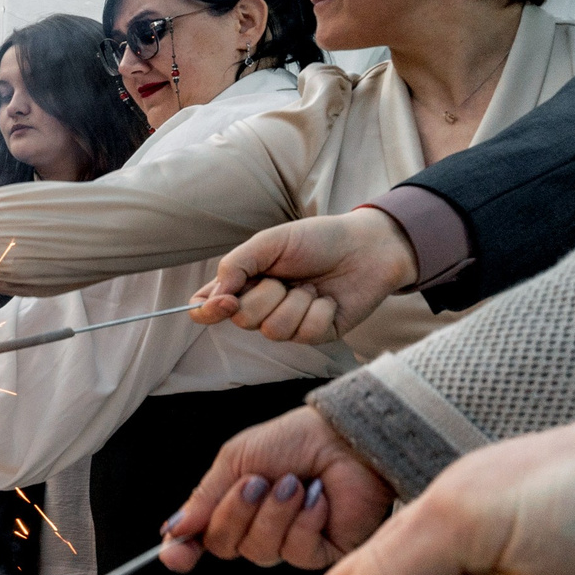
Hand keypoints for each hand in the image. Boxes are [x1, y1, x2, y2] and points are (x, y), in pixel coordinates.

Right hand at [159, 405, 392, 572]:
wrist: (345, 438)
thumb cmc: (294, 440)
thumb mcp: (235, 461)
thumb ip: (203, 498)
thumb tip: (173, 529)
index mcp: (232, 506)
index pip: (200, 539)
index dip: (183, 550)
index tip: (175, 555)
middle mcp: (257, 528)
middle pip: (224, 546)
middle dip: (236, 512)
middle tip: (257, 481)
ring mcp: (288, 543)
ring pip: (259, 551)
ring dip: (274, 513)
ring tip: (295, 484)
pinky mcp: (322, 552)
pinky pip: (296, 552)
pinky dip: (304, 521)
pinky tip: (317, 499)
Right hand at [190, 208, 418, 345]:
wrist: (367, 246)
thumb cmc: (318, 240)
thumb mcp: (270, 242)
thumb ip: (236, 265)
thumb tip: (214, 297)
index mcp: (243, 284)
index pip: (207, 308)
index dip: (208, 311)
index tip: (226, 301)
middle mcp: (261, 307)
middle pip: (242, 320)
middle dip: (266, 295)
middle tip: (287, 277)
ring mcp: (288, 324)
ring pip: (273, 330)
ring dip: (297, 303)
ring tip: (312, 286)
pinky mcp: (316, 334)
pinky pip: (305, 334)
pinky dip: (320, 311)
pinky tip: (329, 299)